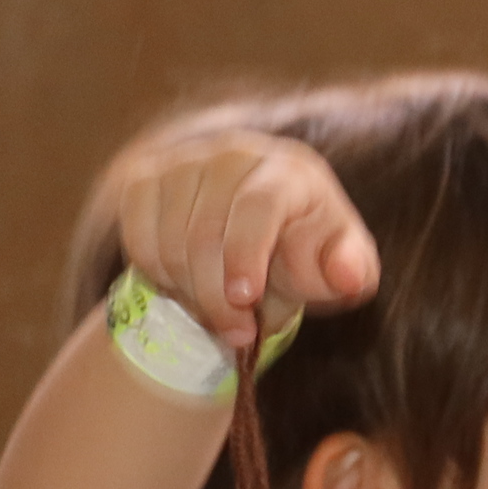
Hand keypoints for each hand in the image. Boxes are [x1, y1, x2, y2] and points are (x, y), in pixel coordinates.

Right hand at [105, 131, 378, 359]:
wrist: (260, 231)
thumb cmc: (307, 249)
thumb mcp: (340, 264)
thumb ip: (349, 270)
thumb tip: (347, 275)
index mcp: (290, 170)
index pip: (259, 205)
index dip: (247, 254)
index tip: (244, 298)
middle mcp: (234, 154)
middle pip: (207, 232)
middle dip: (218, 297)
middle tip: (237, 335)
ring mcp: (184, 161)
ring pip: (169, 241)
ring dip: (190, 293)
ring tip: (218, 312)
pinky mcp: (144, 178)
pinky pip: (138, 239)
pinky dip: (159, 276)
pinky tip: (187, 286)